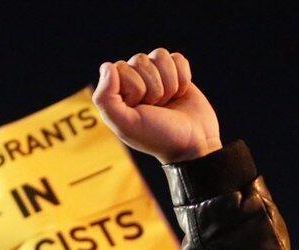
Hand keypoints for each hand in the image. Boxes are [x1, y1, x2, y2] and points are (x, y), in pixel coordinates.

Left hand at [93, 49, 220, 163]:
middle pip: (140, 60)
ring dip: (168, 83)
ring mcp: (156, 75)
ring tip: (168, 102)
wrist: (193, 144)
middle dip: (153, 87)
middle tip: (157, 108)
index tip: (141, 108)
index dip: (135, 87)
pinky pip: (177, 58)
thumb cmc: (158, 136)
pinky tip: (180, 95)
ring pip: (159, 55)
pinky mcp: (176, 73)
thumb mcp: (126, 124)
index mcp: (117, 93)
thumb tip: (107, 66)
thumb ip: (105, 99)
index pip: (120, 68)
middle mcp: (134, 80)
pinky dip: (183, 78)